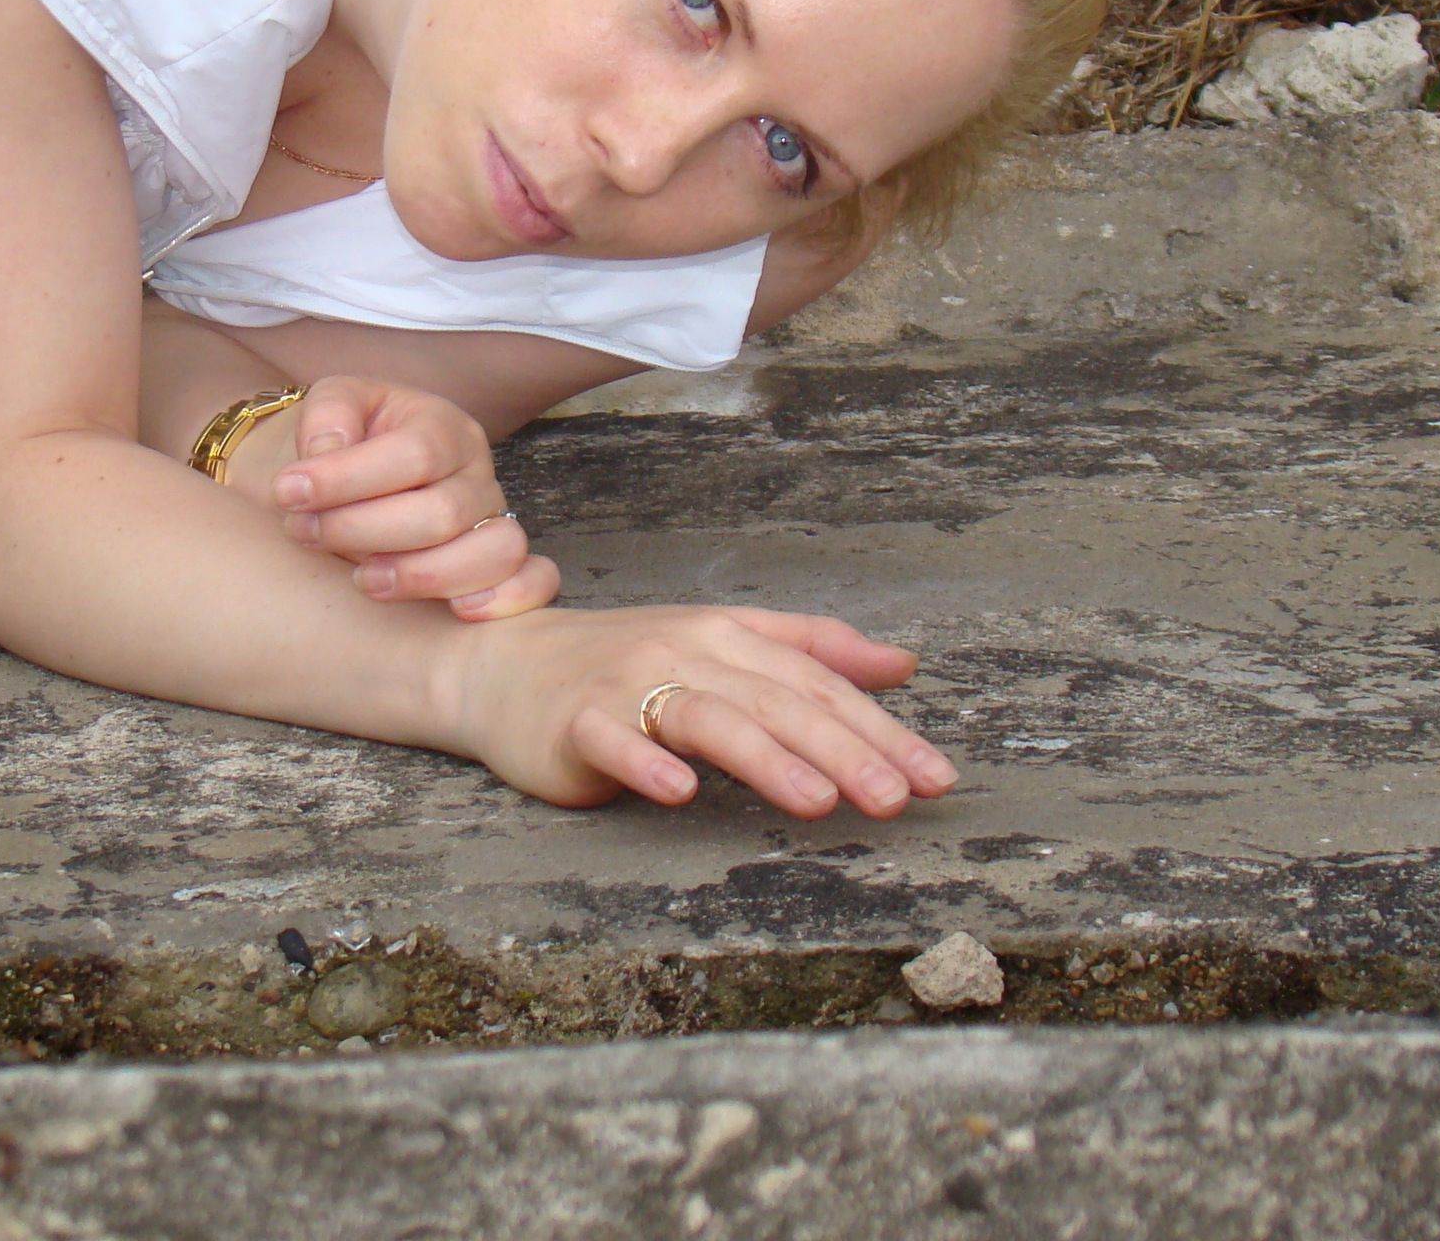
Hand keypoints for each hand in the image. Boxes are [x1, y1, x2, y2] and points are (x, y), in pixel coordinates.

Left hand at [263, 376, 558, 620]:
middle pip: (443, 513)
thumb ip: (326, 418)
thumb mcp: (328, 408)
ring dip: (420, 575)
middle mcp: (476, 474)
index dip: (349, 478)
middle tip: (303, 532)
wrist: (337, 481)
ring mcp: (492, 522)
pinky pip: (534, 581)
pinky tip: (456, 611)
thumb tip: (328, 454)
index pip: (415, 453)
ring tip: (361, 579)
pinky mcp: (498, 566)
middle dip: (362, 530)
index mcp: (442, 426)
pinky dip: (507, 598)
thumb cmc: (336, 446)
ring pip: (493, 552)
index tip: (288, 492)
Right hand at [450, 603, 956, 816]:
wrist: (505, 667)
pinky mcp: (576, 722)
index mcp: (727, 635)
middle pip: (777, 701)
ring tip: (821, 803)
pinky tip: (680, 793)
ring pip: (711, 718)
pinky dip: (647, 763)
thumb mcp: (723, 646)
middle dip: (844, 750)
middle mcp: (685, 651)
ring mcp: (629, 684)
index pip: (818, 682)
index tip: (934, 776)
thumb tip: (903, 665)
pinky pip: (615, 741)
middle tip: (898, 797)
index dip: (880, 727)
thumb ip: (812, 651)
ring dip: (768, 759)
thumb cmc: (623, 663)